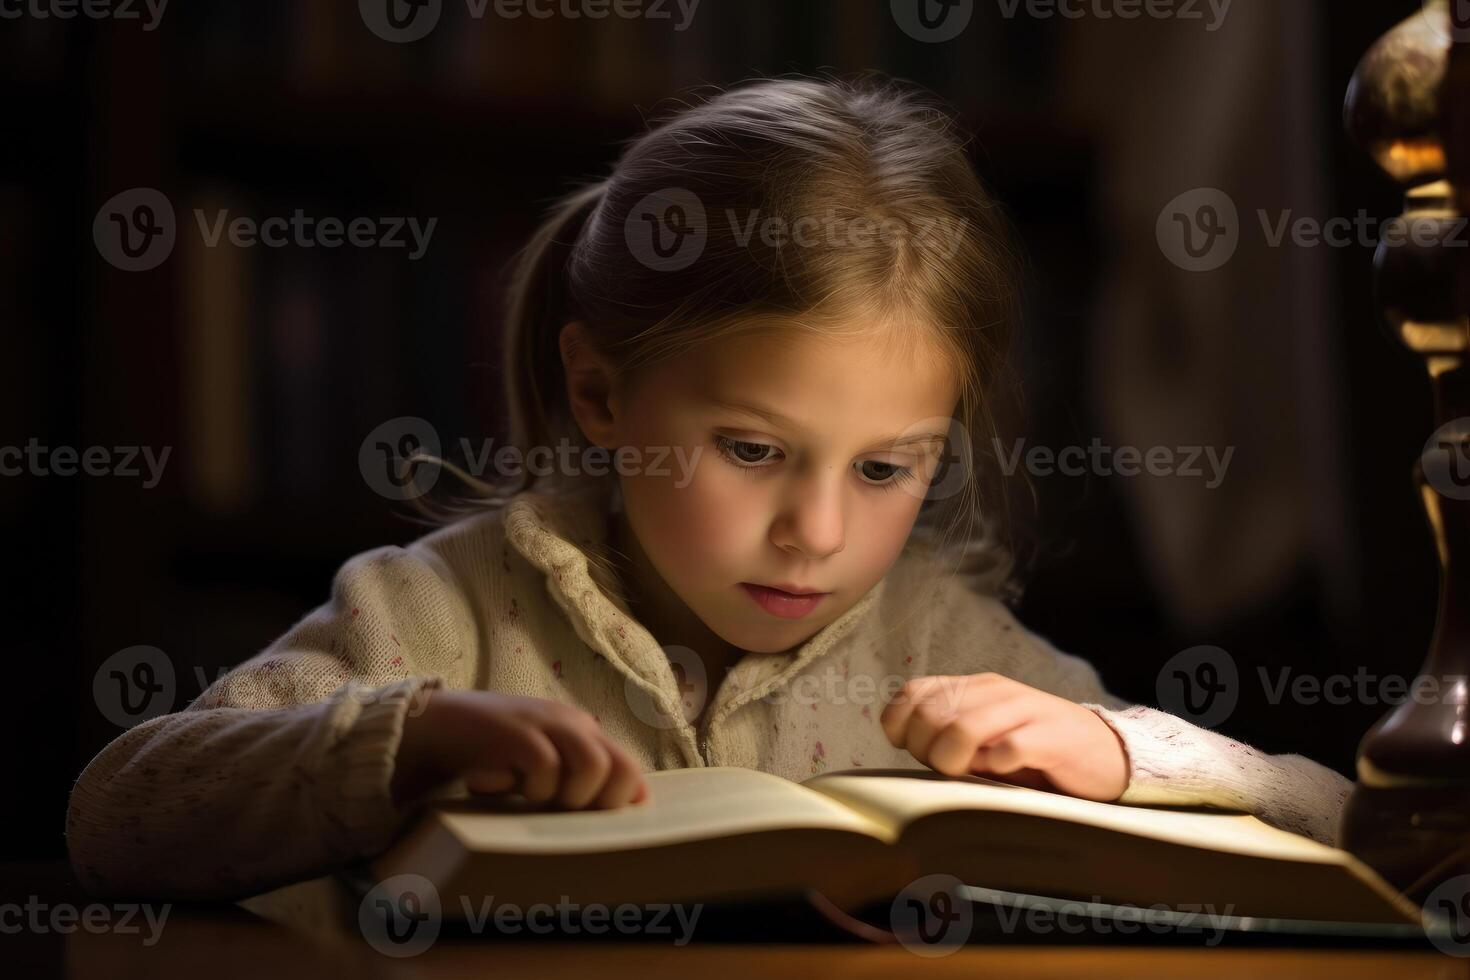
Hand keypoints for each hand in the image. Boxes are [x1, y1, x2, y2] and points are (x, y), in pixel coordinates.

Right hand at [391, 690, 648, 809]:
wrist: (436, 726)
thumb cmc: (492, 755)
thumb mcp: (541, 765)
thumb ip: (575, 777)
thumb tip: (623, 806)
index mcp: (583, 732)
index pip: (629, 769)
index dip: (619, 803)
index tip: (591, 820)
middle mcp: (573, 723)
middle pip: (624, 768)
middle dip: (602, 803)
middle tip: (563, 810)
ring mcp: (546, 724)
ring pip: (593, 765)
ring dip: (569, 796)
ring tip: (535, 798)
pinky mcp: (517, 732)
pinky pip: (545, 767)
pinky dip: (532, 788)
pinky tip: (505, 785)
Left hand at [879, 672, 1127, 800]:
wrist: (1105, 753)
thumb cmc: (1033, 752)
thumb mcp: (983, 737)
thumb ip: (946, 734)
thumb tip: (907, 743)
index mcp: (973, 688)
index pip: (912, 693)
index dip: (900, 726)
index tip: (913, 751)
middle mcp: (995, 691)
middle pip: (930, 714)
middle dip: (927, 750)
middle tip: (948, 768)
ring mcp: (1025, 710)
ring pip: (963, 728)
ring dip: (955, 758)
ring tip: (971, 771)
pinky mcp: (1051, 737)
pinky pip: (1010, 748)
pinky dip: (997, 765)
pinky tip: (1005, 770)